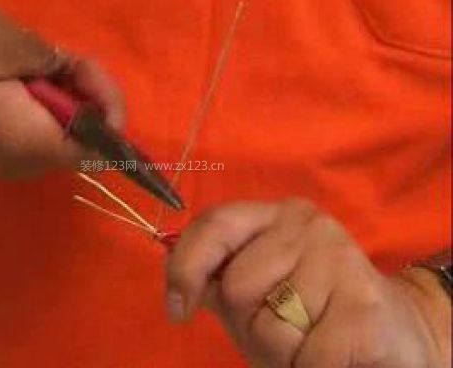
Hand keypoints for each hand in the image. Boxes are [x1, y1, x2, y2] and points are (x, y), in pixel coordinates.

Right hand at [0, 0, 124, 176]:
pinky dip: (37, 96)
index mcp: (31, 144)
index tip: (88, 71)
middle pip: (80, 136)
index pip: (99, 147)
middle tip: (59, 56)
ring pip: (55, 126)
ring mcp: (4, 155)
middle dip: (82, 93)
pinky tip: (17, 71)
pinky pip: (31, 122)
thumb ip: (47, 60)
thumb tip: (67, 75)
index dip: (109, 111)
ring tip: (33, 58)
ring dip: (58, 91)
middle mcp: (24, 160)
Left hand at [166, 200, 450, 366]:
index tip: (178, 309)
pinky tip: (330, 353)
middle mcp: (306, 224)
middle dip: (248, 323)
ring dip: (279, 352)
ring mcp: (339, 258)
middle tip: (283, 326)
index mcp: (273, 215)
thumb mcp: (254, 290)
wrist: (391, 329)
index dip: (185, 268)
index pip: (214, 225)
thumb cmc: (309, 311)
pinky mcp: (364, 304)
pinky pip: (304, 356)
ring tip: (308, 339)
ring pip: (269, 326)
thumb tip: (180, 284)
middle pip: (237, 286)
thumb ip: (217, 279)